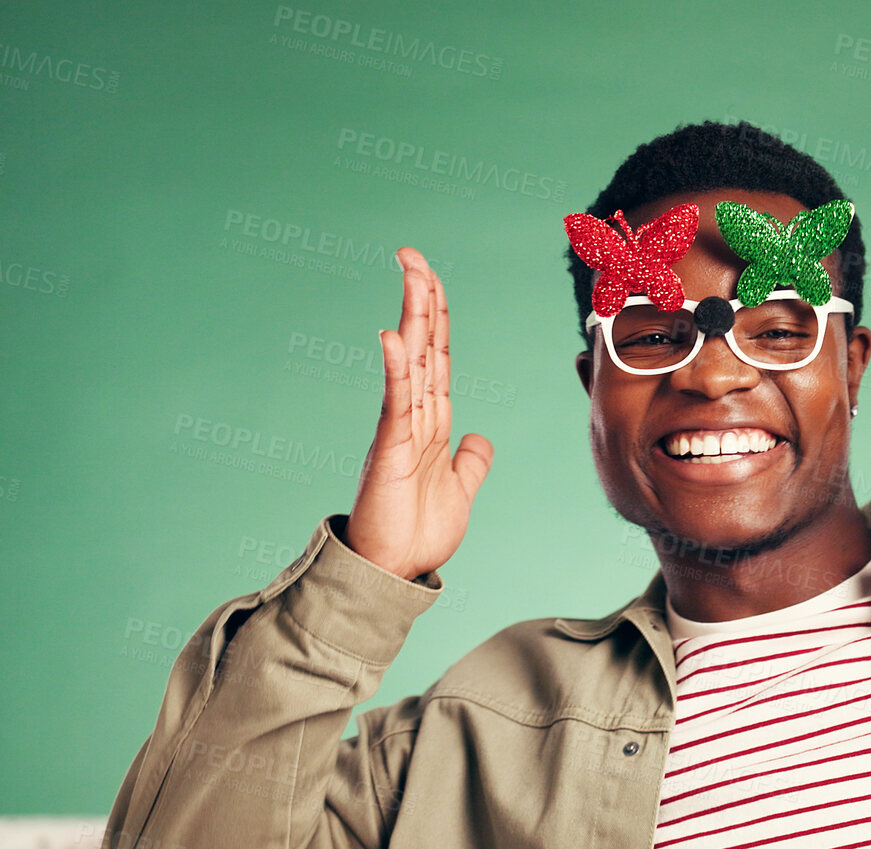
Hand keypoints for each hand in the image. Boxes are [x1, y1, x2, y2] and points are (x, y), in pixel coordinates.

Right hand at [344, 247, 493, 580]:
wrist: (395, 572)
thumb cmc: (418, 533)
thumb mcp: (460, 490)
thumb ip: (471, 462)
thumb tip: (480, 439)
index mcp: (432, 421)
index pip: (437, 356)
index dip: (436, 316)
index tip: (429, 275)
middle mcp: (415, 416)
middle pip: (421, 346)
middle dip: (420, 299)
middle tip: (411, 254)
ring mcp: (400, 429)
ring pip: (410, 362)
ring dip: (412, 318)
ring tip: (410, 274)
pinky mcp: (390, 450)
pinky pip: (396, 403)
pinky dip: (395, 369)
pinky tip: (392, 337)